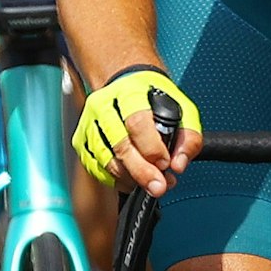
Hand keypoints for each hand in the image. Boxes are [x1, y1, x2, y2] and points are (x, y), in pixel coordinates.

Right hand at [76, 66, 199, 190]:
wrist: (126, 84)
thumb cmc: (154, 99)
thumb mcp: (182, 108)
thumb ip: (188, 137)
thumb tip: (180, 164)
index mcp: (129, 92)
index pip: (137, 122)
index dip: (151, 148)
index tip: (165, 164)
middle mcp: (103, 105)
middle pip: (119, 144)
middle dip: (141, 171)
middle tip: (158, 186)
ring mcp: (89, 123)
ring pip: (106, 160)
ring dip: (130, 178)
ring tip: (151, 183)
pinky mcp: (82, 140)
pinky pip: (96, 168)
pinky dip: (116, 180)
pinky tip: (133, 181)